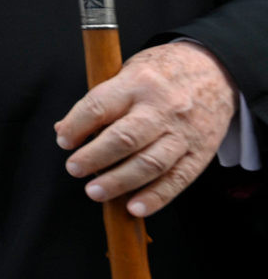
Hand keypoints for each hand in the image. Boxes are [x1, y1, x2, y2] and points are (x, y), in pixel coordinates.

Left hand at [55, 41, 235, 216]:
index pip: (100, 106)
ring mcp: (184, 132)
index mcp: (137, 82)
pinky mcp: (201, 152)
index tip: (64, 141)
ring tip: (94, 192)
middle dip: (95, 157)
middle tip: (74, 169)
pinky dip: (155, 197)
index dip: (77, 125)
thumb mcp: (127, 73)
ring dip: (119, 182)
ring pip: (150, 162)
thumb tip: (65, 130)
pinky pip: (178, 179)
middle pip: (125, 138)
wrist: (213, 70)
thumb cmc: (160, 74)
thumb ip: (99, 101)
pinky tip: (134, 208)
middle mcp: (162, 107)